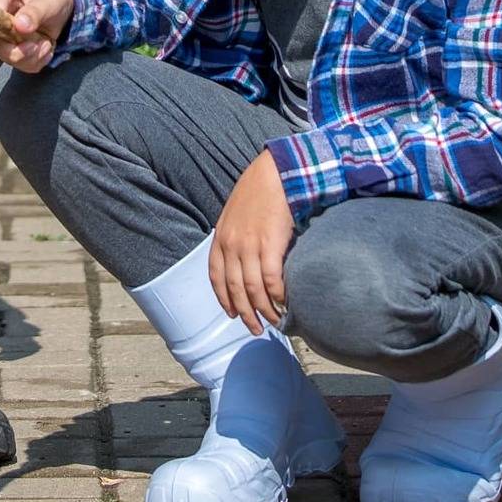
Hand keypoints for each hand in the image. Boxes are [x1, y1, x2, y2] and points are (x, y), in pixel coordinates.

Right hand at [0, 0, 73, 72]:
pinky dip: (30, 60)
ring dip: (28, 56)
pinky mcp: (2, 40)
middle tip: (45, 46)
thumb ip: (35, 12)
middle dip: (19, 51)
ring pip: (3, 52)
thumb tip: (19, 26)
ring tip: (47, 44)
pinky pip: (11, 59)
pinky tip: (43, 48)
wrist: (60, 7)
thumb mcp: (51, 2)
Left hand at [209, 151, 293, 335]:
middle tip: (256, 329)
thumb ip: (235, 236)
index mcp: (221, 237)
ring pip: (253, 290)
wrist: (277, 171)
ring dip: (264, 310)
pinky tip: (285, 303)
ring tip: (275, 322)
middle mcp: (231, 244)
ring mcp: (249, 245)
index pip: (215, 277)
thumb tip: (243, 259)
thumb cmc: (260, 190)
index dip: (223, 299)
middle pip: (234, 290)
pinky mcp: (270, 244)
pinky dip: (278, 296)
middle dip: (245, 314)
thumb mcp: (236, 213)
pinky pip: (271, 280)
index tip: (232, 314)